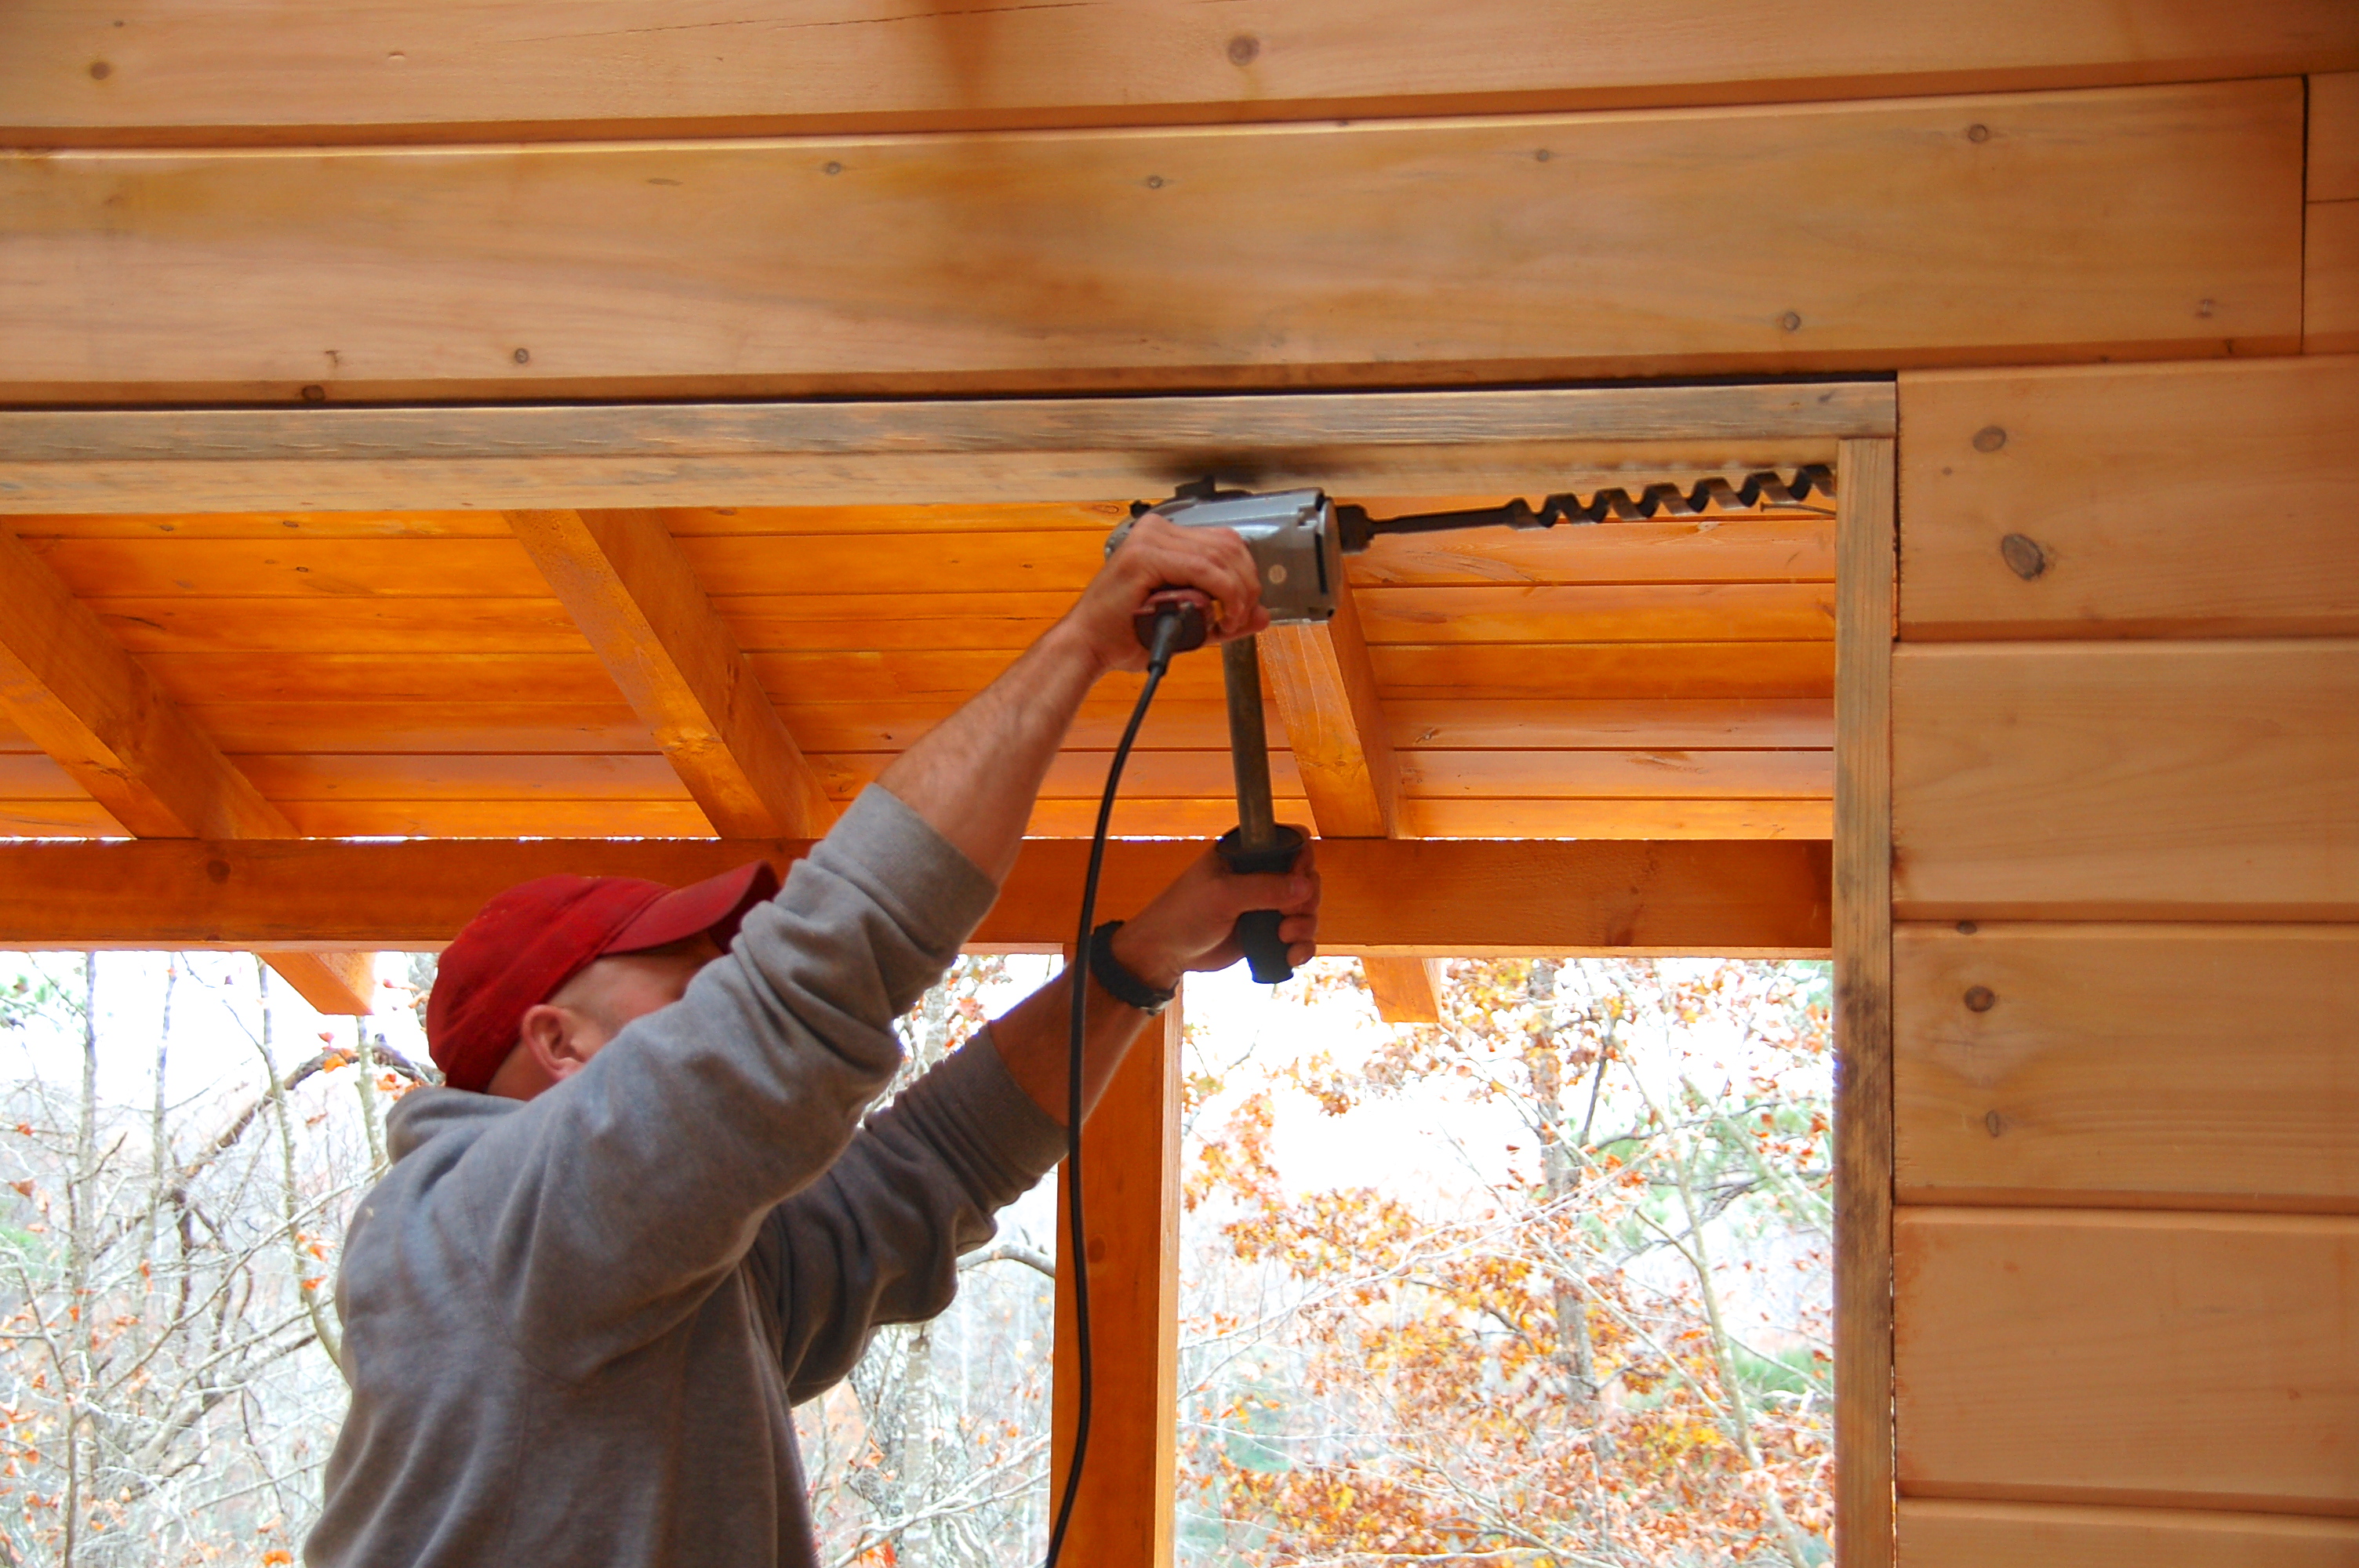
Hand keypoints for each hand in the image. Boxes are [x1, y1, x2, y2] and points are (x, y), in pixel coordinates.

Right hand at [1062, 512, 1270, 674]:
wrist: (1088, 646)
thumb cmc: (1126, 633)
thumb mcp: (1187, 622)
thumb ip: (1224, 615)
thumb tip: (1262, 615)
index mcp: (1164, 536)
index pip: (1225, 542)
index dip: (1246, 576)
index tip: (1245, 610)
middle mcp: (1157, 530)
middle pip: (1229, 546)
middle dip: (1247, 586)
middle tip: (1241, 619)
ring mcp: (1149, 539)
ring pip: (1221, 557)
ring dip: (1237, 595)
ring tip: (1229, 623)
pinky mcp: (1144, 556)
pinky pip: (1204, 570)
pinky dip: (1223, 595)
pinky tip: (1221, 618)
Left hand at [1109, 834, 1319, 989]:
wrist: (1165, 952)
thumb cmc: (1183, 915)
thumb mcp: (1223, 895)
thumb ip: (1264, 888)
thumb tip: (1306, 885)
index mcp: (1246, 854)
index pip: (1290, 842)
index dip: (1302, 859)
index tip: (1297, 881)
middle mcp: (1260, 876)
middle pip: (1306, 878)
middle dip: (1307, 900)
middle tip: (1288, 917)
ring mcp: (1264, 905)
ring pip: (1306, 909)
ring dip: (1305, 925)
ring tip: (1285, 938)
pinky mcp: (1265, 932)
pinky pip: (1297, 936)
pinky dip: (1301, 947)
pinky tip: (1291, 956)